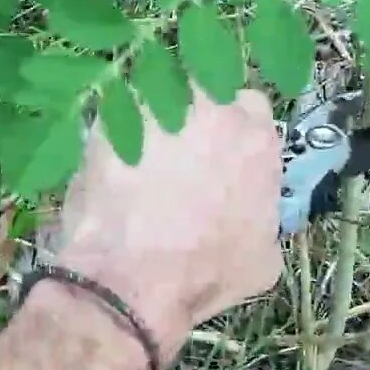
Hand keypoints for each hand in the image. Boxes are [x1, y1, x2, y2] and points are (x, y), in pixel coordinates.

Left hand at [53, 86, 282, 355]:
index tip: (220, 152)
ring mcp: (156, 106)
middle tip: (179, 152)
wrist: (134, 279)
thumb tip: (250, 212)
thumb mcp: (263, 259)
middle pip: (204, 91)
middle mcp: (210, 107)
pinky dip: (110, 137)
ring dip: (151, 117)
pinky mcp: (107, 118)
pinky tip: (106, 169)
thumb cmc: (206, 274)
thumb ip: (263, 213)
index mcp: (256, 136)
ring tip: (138, 158)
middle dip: (193, 113)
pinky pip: (112, 118)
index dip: (234, 130)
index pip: (251, 108)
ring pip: (155, 94)